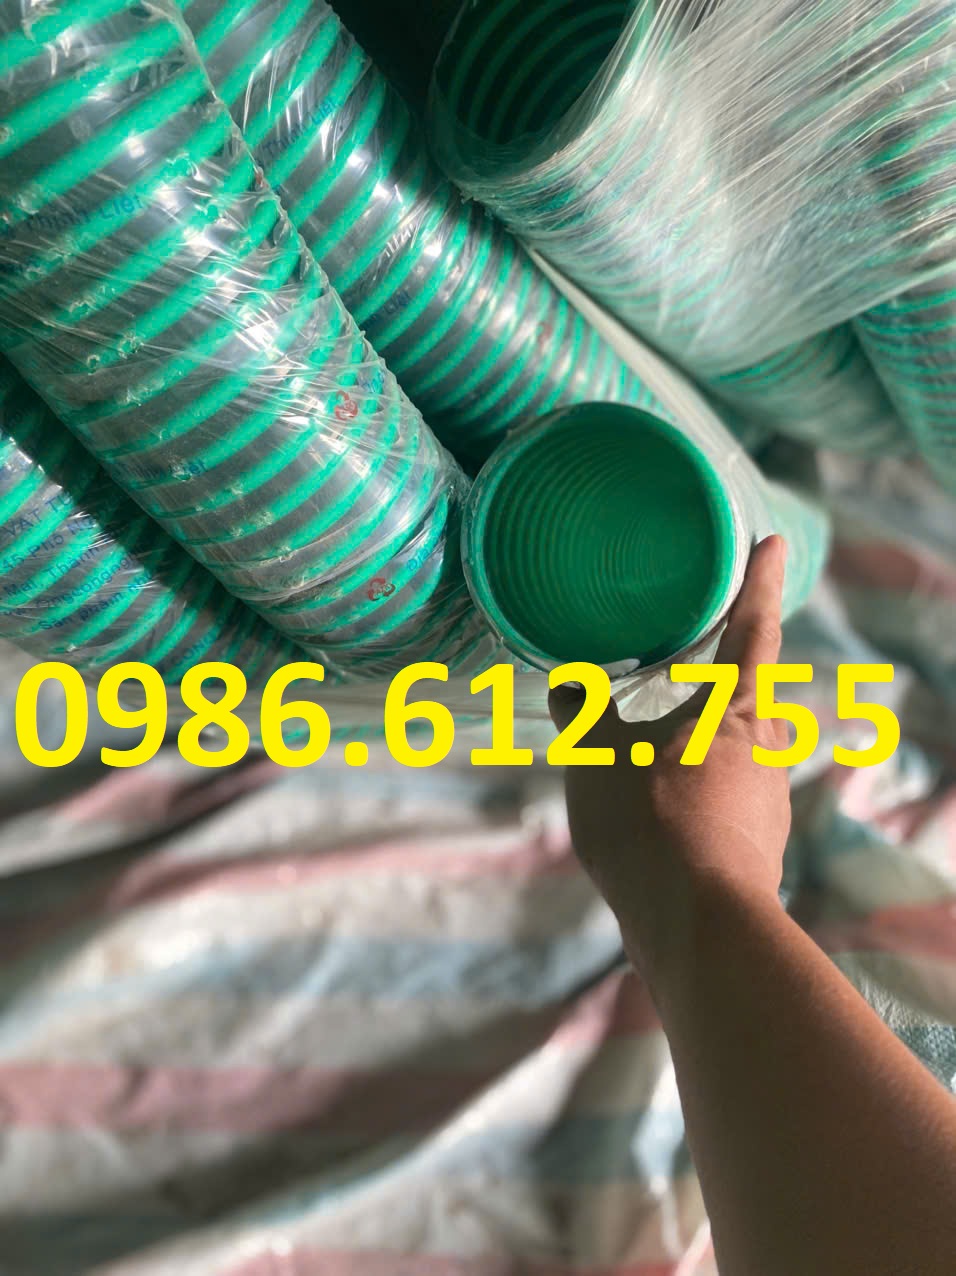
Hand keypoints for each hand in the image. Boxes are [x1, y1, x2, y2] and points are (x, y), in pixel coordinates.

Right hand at [549, 535, 791, 989]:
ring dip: (701, 733)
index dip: (758, 582)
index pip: (752, 626)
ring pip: (732, 746)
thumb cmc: (650, 819)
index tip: (771, 543)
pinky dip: (693, 780)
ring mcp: (767, 799)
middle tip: (691, 646)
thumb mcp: (598, 755)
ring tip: (656, 734)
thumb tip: (565, 681)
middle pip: (748, 691)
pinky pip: (723, 791)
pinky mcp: (756, 844)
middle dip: (721, 669)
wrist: (696, 923)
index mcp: (737, 708)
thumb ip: (582, 711)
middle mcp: (765, 746)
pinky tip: (658, 802)